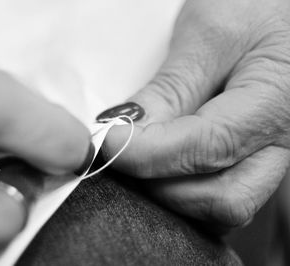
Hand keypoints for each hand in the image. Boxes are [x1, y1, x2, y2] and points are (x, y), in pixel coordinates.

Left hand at [100, 0, 289, 230]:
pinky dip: (185, 189)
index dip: (147, 153)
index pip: (206, 148)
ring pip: (224, 207)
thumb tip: (127, 133)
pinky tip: (162, 162)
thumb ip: (170, 90)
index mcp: (276, 103)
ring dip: (173, 193)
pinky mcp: (254, 158)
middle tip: (125, 153)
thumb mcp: (208, 37)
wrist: (278, 12)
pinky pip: (220, 193)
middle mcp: (281, 143)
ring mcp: (269, 156)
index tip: (107, 142)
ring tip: (142, 156)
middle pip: (224, 200)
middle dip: (164, 186)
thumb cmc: (254, 7)